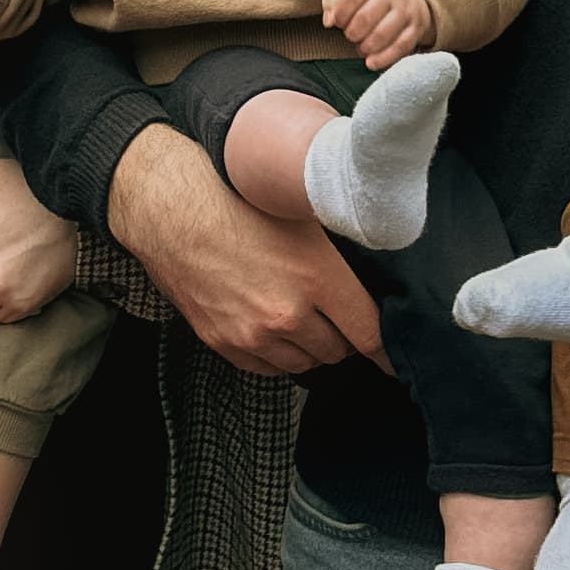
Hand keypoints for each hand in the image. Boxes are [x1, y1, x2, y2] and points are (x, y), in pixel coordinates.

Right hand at [109, 125, 390, 376]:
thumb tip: (378, 270)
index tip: (397, 357)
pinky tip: (275, 325)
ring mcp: (252, 334)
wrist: (171, 210)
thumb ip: (343, 249)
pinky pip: (268, 368)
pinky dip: (279, 354)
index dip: (389, 349)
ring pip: (305, 364)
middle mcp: (286, 314)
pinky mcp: (223, 343)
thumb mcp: (303, 212)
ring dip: (313, 347)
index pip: (371, 334)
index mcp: (317, 278)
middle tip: (340, 314)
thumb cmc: (238, 201)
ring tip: (305, 315)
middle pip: (340, 352)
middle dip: (345, 336)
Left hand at [321, 0, 432, 71]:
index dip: (340, 14)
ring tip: (361, 48)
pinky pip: (401, 47)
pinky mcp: (416, 27)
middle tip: (350, 35)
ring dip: (365, 47)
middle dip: (352, 32)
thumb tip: (329, 21)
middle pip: (365, 17)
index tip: (337, 22)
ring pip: (383, 34)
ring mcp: (407, 9)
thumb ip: (333, 0)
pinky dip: (384, 58)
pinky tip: (371, 63)